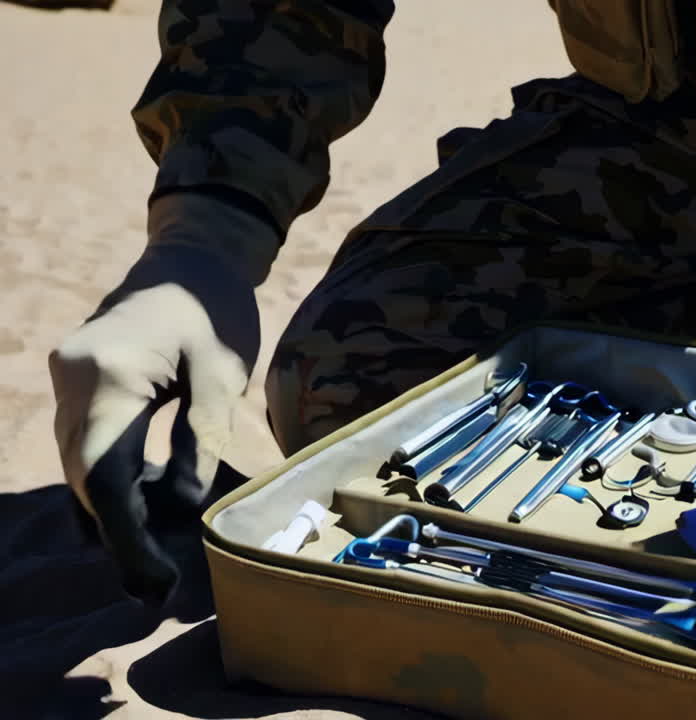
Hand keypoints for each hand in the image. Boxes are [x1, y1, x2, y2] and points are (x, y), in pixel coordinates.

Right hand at [49, 193, 275, 604]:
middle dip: (116, 535)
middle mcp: (72, 378)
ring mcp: (66, 378)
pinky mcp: (75, 381)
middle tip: (152, 588)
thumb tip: (181, 503)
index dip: (125, 534)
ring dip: (107, 514)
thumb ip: (202, 434)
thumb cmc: (216, 310)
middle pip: (80, 475)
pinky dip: (103, 482)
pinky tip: (132, 518)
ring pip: (75, 464)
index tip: (153, 576)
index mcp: (110, 375)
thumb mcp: (223, 373)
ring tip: (146, 567)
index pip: (102, 474)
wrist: (190, 258)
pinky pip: (81, 444)